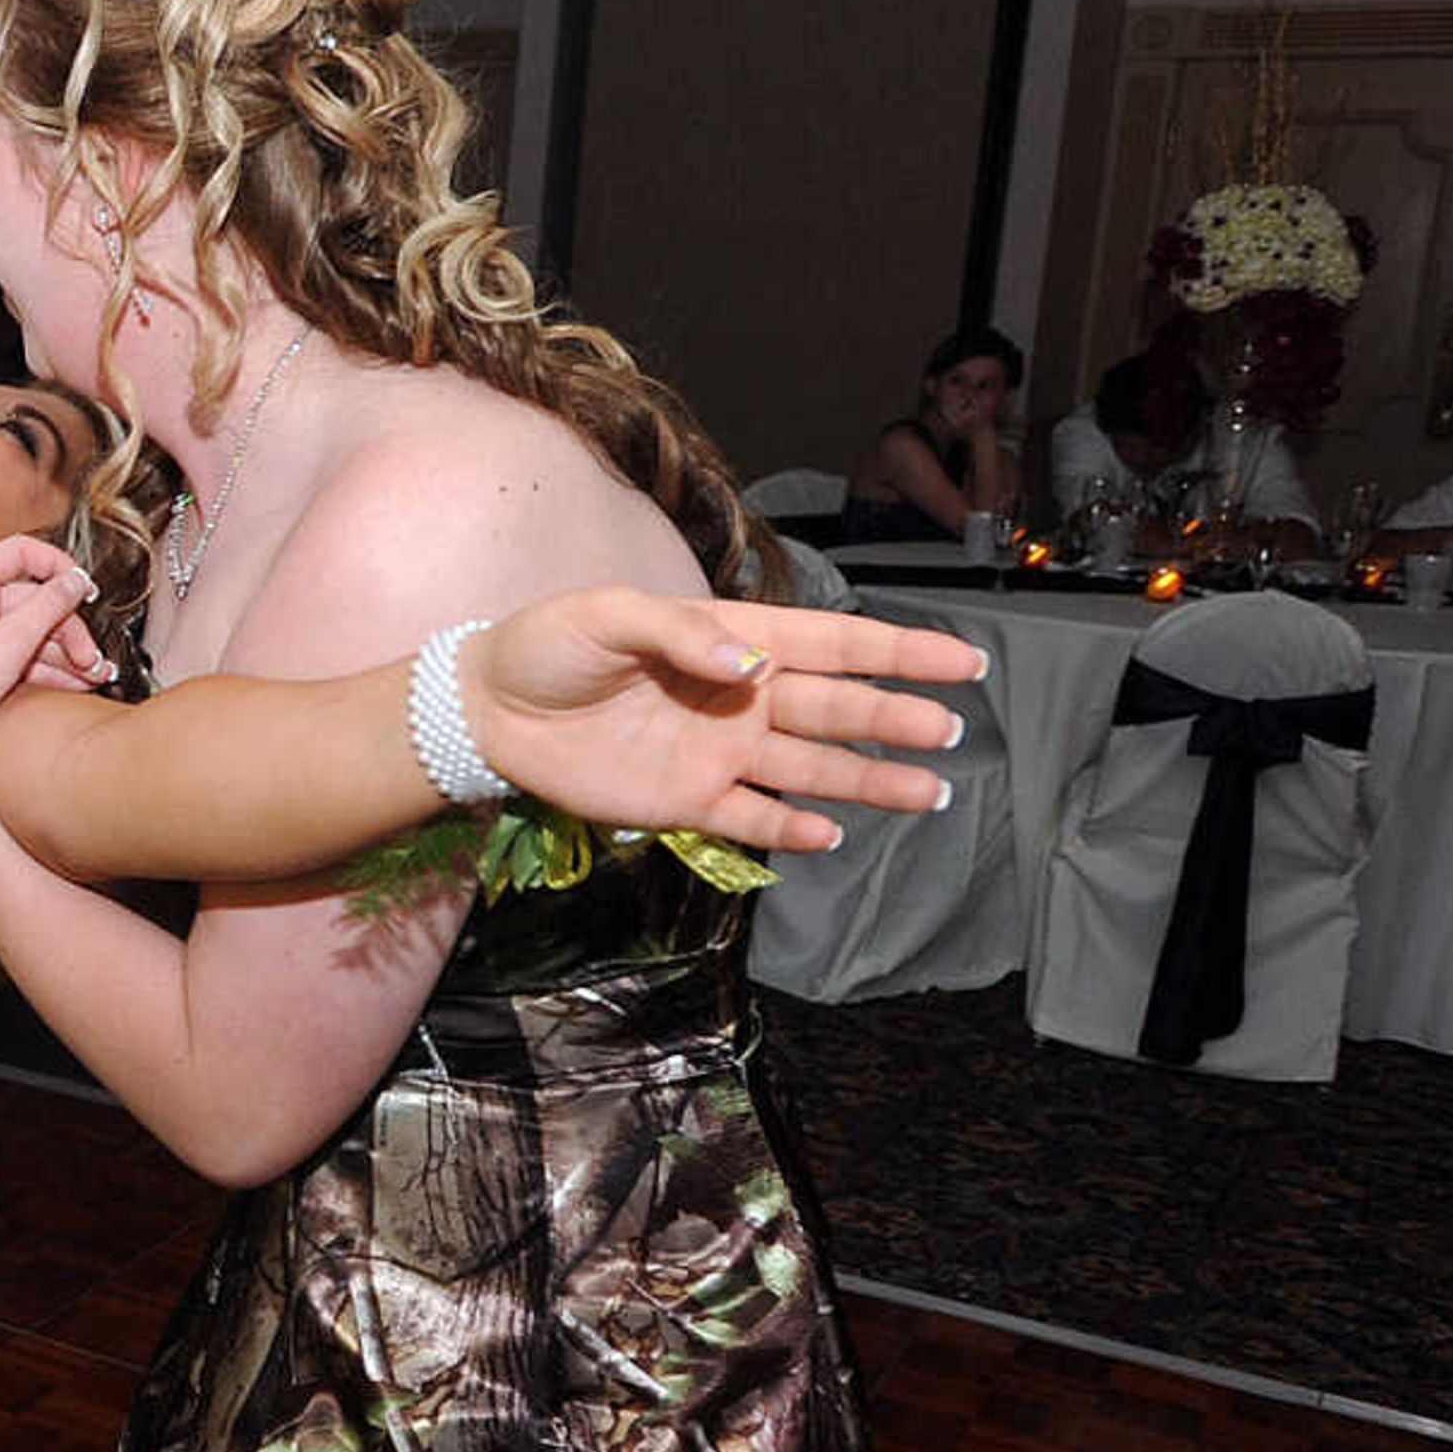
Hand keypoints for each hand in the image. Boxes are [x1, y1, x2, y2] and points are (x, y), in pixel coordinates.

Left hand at [0, 535, 105, 790]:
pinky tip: (72, 683)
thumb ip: (51, 604)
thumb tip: (76, 579)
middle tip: (92, 657)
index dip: (58, 566)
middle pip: (30, 600)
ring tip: (92, 676)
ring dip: (63, 654)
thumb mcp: (12, 640)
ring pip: (26, 632)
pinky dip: (43, 668)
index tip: (85, 589)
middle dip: (68, 630)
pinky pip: (13, 654)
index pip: (20, 552)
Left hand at [457, 589, 982, 851]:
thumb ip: (682, 632)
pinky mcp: (686, 801)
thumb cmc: (548, 646)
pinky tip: (833, 835)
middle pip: (838, 709)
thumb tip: (751, 665)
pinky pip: (751, 819)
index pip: (835, 645)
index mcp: (735, 640)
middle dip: (897, 719)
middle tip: (952, 731)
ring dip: (868, 780)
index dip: (900, 654)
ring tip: (930, 793)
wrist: (488, 710)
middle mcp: (741, 698)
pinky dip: (790, 829)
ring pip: (811, 767)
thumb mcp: (607, 616)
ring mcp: (719, 752)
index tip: (963, 662)